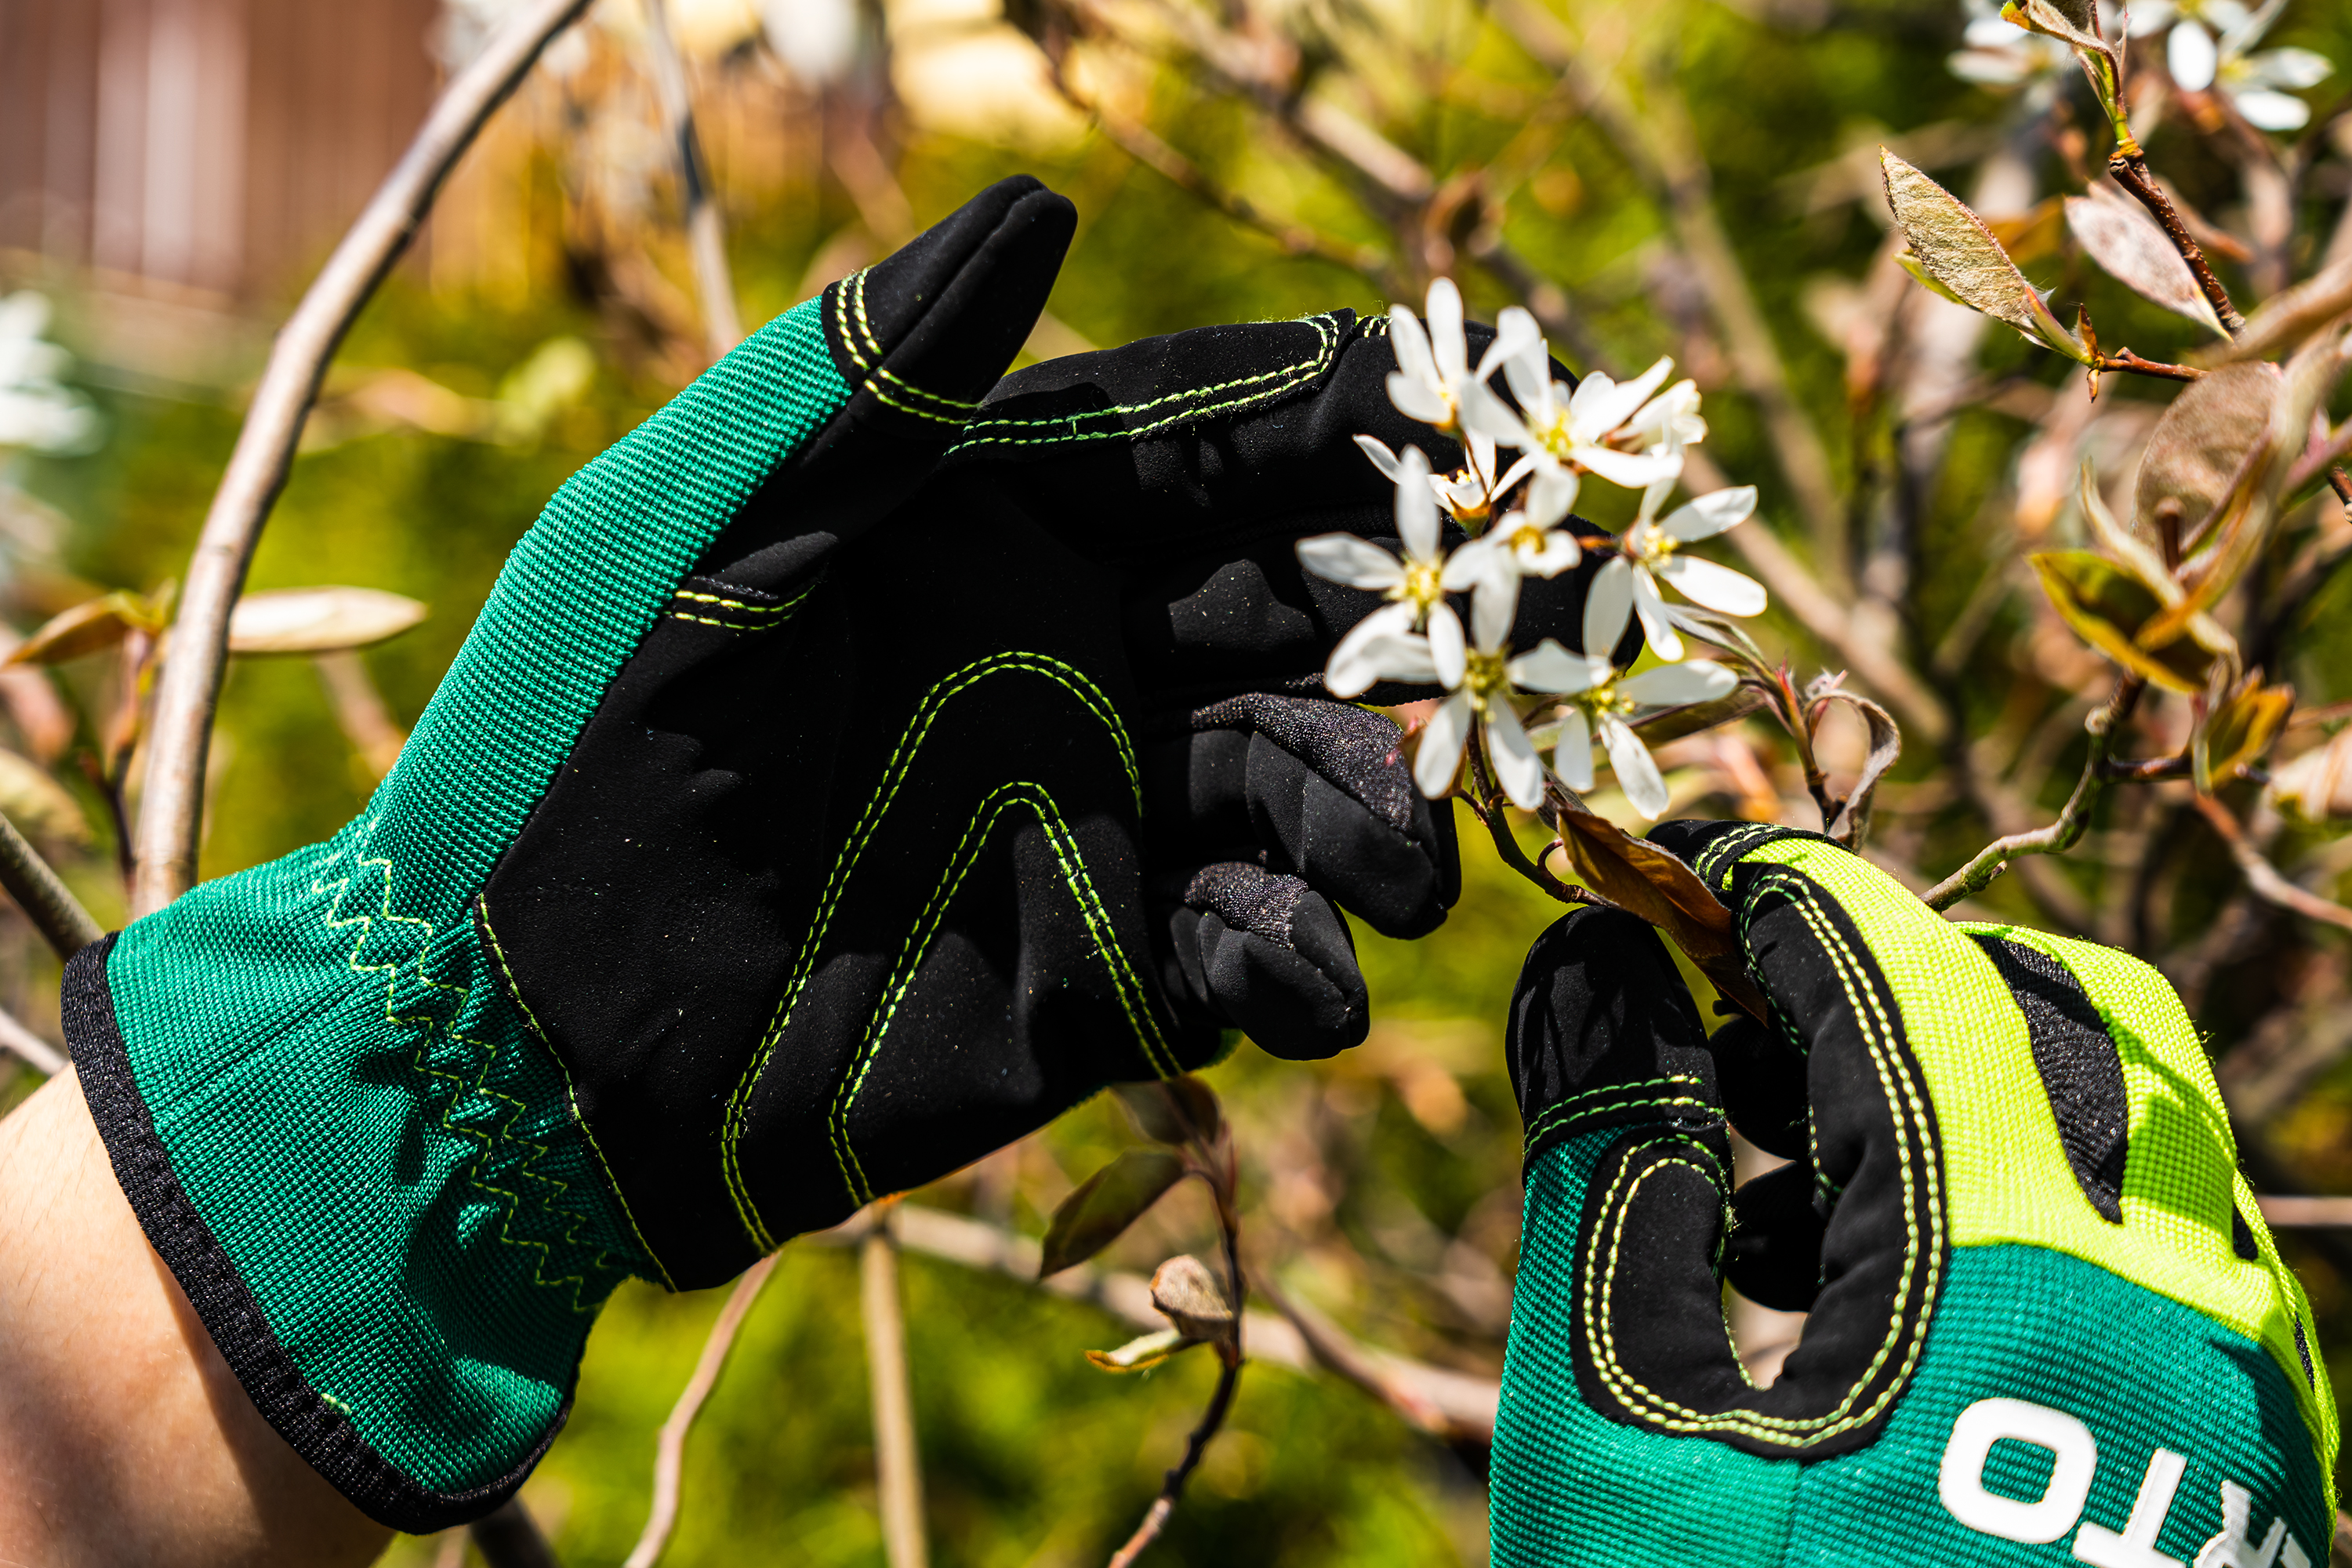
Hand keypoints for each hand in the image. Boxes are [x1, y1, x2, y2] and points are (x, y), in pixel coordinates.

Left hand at [65, 176, 1612, 1528]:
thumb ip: (878, 372)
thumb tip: (1044, 194)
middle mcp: (1077, 656)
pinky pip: (1247, 958)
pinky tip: (1316, 972)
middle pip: (1307, 607)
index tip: (1479, 396)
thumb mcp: (707, 519)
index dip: (1343, 414)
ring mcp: (1098, 818)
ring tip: (1412, 843)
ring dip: (1381, 805)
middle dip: (1436, 613)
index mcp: (996, 525)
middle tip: (1554, 624)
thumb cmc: (582, 729)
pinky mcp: (1100, 980)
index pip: (1210, 439)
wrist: (516, 1024)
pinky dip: (1301, 964)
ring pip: (1307, 785)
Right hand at [1493, 823, 2336, 1566]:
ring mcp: (2237, 1401)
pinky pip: (2156, 1253)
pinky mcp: (2235, 1470)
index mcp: (2020, 1278)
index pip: (1906, 971)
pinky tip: (1860, 1296)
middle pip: (2070, 1011)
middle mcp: (2183, 1314)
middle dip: (1890, 965)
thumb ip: (1602, 1161)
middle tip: (1723, 1014)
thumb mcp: (1613, 1423)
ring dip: (1955, 1079)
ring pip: (2133, 1130)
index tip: (1674, 875)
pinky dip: (2017, 1199)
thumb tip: (1587, 969)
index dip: (1780, 890)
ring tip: (1762, 1169)